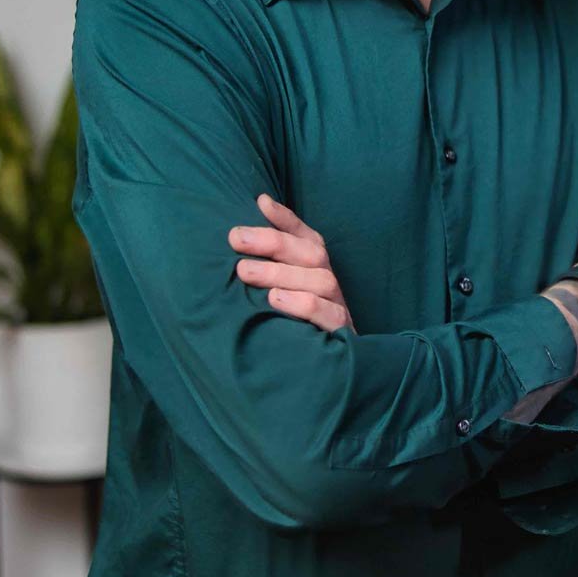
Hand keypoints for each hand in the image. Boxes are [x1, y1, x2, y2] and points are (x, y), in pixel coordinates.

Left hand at [228, 193, 355, 333]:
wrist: (323, 374)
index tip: (259, 203)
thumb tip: (256, 206)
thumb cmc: (290, 322)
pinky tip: (274, 300)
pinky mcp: (341, 333)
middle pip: (311, 253)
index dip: (285, 218)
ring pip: (321, 280)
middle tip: (236, 239)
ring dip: (281, 272)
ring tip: (245, 272)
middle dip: (273, 242)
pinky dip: (303, 304)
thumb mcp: (277, 289)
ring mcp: (338, 306)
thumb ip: (268, 257)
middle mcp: (329, 282)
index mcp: (316, 268)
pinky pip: (330, 314)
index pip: (306, 235)